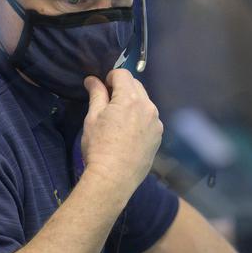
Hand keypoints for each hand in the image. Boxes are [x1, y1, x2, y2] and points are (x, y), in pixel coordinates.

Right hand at [80, 69, 162, 199]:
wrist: (113, 178)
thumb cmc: (98, 147)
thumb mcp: (92, 118)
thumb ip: (96, 94)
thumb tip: (93, 80)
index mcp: (130, 99)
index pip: (123, 74)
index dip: (110, 78)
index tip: (102, 88)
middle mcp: (148, 107)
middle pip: (136, 86)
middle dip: (122, 89)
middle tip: (108, 104)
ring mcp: (156, 123)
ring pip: (144, 103)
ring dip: (133, 103)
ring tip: (118, 121)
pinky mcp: (158, 136)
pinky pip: (149, 119)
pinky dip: (140, 119)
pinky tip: (128, 134)